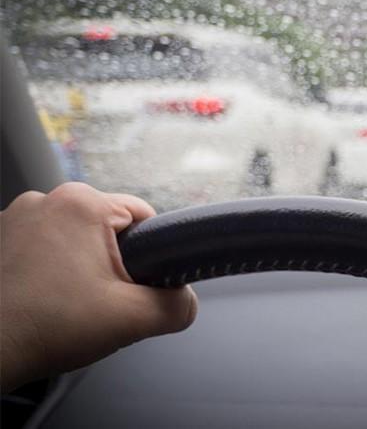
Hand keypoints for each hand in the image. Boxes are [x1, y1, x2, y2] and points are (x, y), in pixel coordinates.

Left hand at [0, 183, 196, 390]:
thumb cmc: (42, 328)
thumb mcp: (132, 319)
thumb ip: (178, 306)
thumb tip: (187, 302)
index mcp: (82, 204)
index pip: (144, 215)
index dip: (150, 253)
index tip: (134, 283)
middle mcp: (45, 200)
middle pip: (107, 227)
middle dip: (112, 262)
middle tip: (99, 299)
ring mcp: (15, 217)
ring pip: (74, 237)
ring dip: (79, 265)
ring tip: (67, 302)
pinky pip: (43, 246)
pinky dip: (49, 269)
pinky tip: (43, 299)